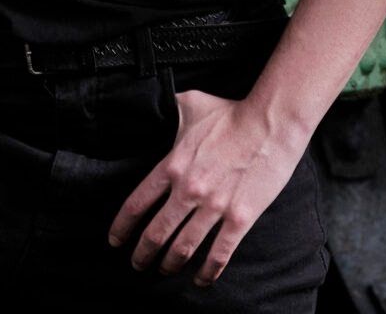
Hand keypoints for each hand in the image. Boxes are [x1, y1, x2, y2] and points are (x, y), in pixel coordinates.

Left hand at [106, 88, 306, 286]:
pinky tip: (200, 280)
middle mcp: (189, 190)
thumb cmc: (230, 113)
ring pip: (184, 247)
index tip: (115, 240)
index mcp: (172, 165)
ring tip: (163, 271)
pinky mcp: (240, 218)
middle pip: (157, 232)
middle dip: (143, 253)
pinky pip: (219, 253)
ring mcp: (215, 206)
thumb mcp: (189, 104)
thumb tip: (156, 106)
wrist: (269, 124)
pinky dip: (207, 272)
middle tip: (137, 264)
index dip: (122, 226)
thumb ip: (169, 110)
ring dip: (170, 264)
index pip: (138, 202)